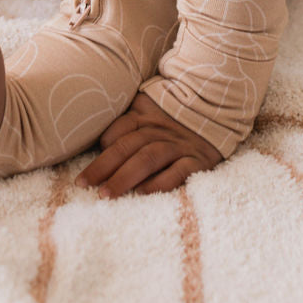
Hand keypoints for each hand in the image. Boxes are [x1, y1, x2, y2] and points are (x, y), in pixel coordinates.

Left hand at [75, 91, 221, 197]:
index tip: (86, 169)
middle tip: (84, 185)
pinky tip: (143, 193)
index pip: (121, 127)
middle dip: (104, 166)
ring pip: (149, 158)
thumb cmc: (175, 117)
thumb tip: (99, 143)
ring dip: (125, 177)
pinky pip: (178, 172)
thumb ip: (127, 120)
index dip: (103, 145)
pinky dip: (160, 182)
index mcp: (147, 114)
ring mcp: (180, 145)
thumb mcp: (150, 108)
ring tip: (106, 195)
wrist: (218, 111)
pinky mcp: (198, 162)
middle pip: (129, 145)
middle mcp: (162, 129)